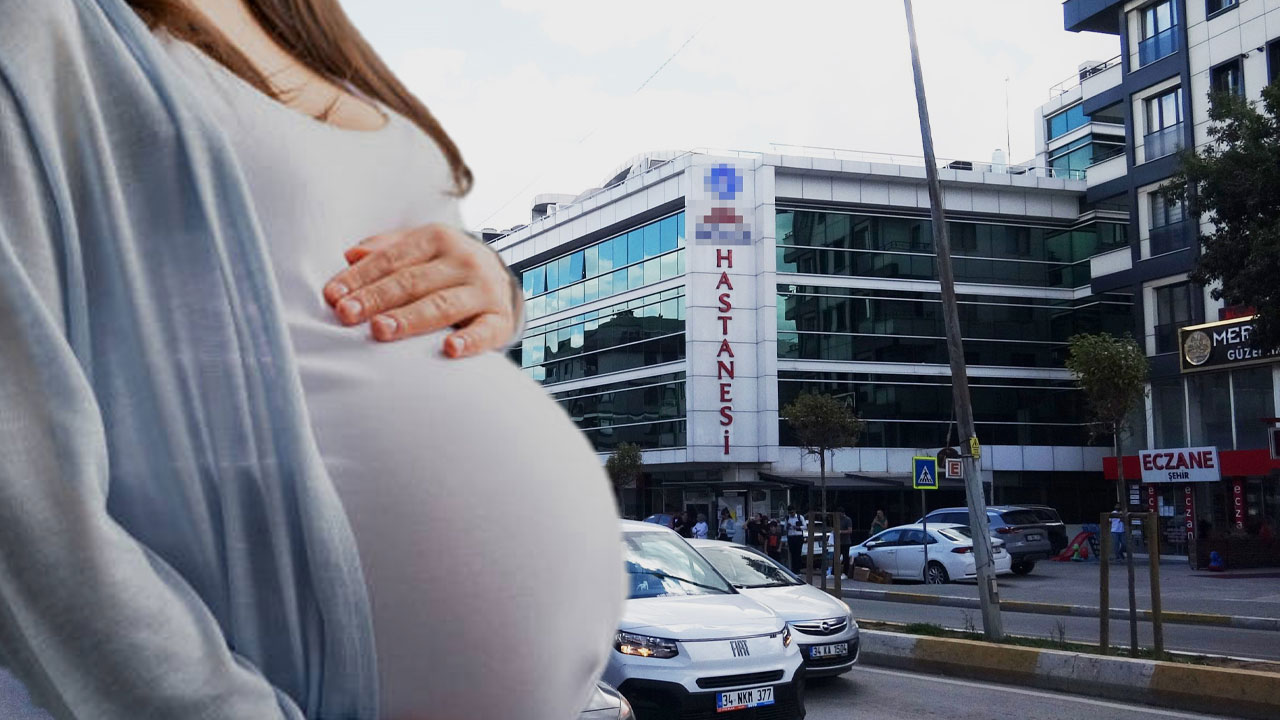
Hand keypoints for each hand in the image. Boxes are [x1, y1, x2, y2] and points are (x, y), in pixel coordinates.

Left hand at [322, 224, 521, 357]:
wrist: (501, 281)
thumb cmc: (446, 267)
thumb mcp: (419, 248)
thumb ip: (385, 250)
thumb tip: (350, 255)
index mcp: (437, 239)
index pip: (391, 259)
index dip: (360, 277)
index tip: (333, 296)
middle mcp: (463, 261)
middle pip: (412, 281)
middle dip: (376, 298)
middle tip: (347, 314)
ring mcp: (484, 290)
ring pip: (442, 306)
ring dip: (410, 319)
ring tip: (380, 330)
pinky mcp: (500, 319)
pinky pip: (485, 332)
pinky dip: (470, 341)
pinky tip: (450, 350)